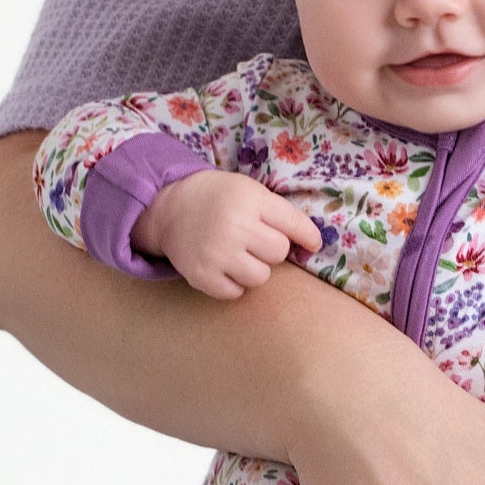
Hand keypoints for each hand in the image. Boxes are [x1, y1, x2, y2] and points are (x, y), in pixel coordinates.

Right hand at [135, 167, 322, 299]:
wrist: (171, 209)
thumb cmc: (221, 200)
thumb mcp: (250, 191)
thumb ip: (280, 214)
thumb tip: (314, 244)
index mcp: (249, 199)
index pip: (293, 224)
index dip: (307, 237)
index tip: (312, 244)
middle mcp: (233, 225)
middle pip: (278, 253)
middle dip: (270, 249)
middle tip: (253, 240)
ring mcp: (216, 252)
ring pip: (260, 277)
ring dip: (253, 269)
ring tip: (237, 254)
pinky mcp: (201, 275)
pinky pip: (236, 292)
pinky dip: (233, 284)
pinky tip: (222, 266)